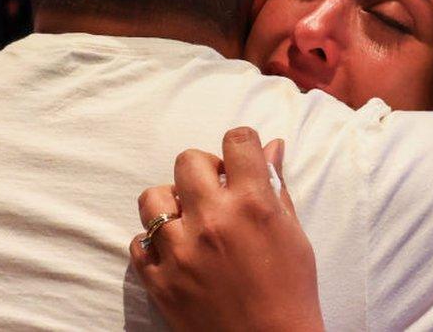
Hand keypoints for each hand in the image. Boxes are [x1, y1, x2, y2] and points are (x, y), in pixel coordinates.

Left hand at [131, 127, 323, 331]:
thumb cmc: (291, 292)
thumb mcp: (294, 234)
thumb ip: (277, 186)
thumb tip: (272, 146)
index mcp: (253, 204)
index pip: (237, 140)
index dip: (241, 144)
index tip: (241, 160)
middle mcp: (213, 220)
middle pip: (189, 160)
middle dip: (205, 170)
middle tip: (217, 192)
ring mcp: (181, 251)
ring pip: (153, 197)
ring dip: (172, 204)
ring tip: (190, 222)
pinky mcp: (159, 280)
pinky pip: (138, 243)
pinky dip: (154, 245)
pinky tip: (176, 253)